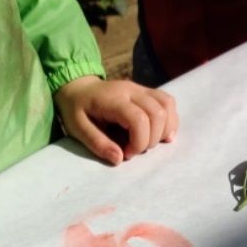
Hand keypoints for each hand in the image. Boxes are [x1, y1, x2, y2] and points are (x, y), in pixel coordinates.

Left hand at [53, 76, 177, 165]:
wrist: (78, 87)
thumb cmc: (76, 110)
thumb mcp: (77, 128)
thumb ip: (97, 143)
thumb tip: (119, 159)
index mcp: (113, 99)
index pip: (139, 119)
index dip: (138, 142)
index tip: (126, 153)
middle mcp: (131, 90)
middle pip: (157, 113)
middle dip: (151, 139)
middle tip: (135, 149)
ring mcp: (141, 88)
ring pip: (167, 105)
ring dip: (165, 129)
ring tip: (150, 142)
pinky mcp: (147, 92)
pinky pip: (168, 102)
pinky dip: (170, 120)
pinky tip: (161, 133)